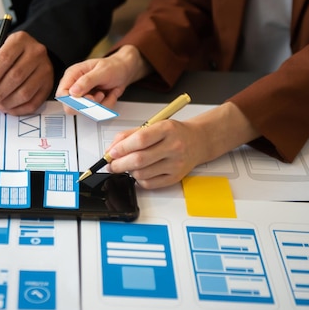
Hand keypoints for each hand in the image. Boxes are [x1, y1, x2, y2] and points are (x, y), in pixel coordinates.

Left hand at [0, 31, 53, 114]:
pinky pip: (33, 103)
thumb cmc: (6, 57)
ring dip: (7, 103)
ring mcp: (45, 69)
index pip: (4, 58)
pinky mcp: (48, 85)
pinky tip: (7, 107)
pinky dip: (17, 109)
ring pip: (25, 92)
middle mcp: (36, 52)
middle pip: (16, 76)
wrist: (27, 57)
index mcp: (19, 40)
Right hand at [55, 44, 151, 112]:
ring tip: (104, 93)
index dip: (72, 101)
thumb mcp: (102, 71)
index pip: (62, 94)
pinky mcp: (91, 103)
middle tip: (99, 95)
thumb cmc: (113, 67)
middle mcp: (75, 86)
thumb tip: (73, 91)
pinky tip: (108, 95)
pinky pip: (97, 112)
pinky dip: (106, 105)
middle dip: (89, 104)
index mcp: (73, 74)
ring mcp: (83, 96)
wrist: (124, 71)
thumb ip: (87, 81)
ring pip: (86, 111)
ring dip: (100, 105)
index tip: (87, 99)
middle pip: (71, 106)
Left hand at [106, 102, 259, 188]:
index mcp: (167, 129)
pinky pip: (150, 184)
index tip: (111, 153)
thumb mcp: (153, 125)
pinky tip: (140, 172)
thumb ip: (130, 135)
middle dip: (119, 164)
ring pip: (142, 174)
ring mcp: (176, 164)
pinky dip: (139, 180)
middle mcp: (173, 146)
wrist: (197, 141)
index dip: (122, 148)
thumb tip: (112, 150)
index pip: (140, 140)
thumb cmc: (173, 133)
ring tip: (128, 165)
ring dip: (129, 171)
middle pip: (139, 160)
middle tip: (111, 165)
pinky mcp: (176, 177)